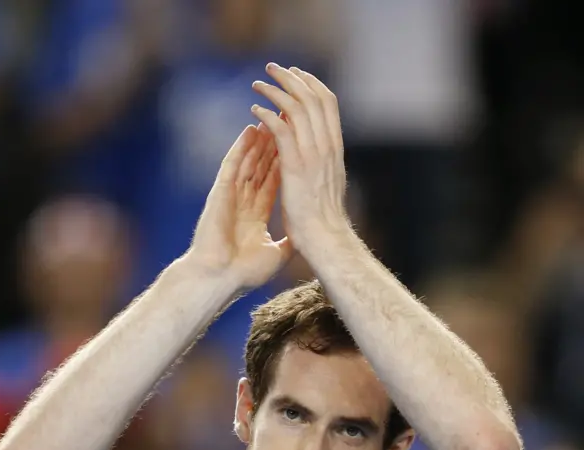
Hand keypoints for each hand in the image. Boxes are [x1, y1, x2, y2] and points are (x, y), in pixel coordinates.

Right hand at [189, 123, 292, 290]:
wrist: (218, 278)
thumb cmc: (243, 274)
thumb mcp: (276, 256)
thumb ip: (289, 242)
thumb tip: (306, 238)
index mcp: (255, 217)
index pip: (273, 184)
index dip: (285, 165)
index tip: (299, 147)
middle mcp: (242, 203)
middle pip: (262, 168)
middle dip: (275, 146)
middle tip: (289, 123)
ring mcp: (230, 196)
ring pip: (248, 161)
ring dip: (261, 141)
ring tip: (273, 118)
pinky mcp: (220, 193)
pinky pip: (232, 164)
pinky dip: (241, 147)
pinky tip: (250, 130)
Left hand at [251, 64, 348, 257]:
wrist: (326, 239)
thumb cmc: (325, 222)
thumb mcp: (329, 186)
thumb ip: (324, 166)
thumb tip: (319, 157)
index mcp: (335, 149)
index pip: (327, 104)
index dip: (311, 85)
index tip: (296, 75)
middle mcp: (327, 146)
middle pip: (313, 98)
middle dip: (292, 79)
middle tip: (274, 69)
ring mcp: (313, 155)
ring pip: (297, 108)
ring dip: (276, 92)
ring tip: (258, 84)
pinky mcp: (296, 166)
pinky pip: (282, 130)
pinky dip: (268, 116)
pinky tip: (255, 111)